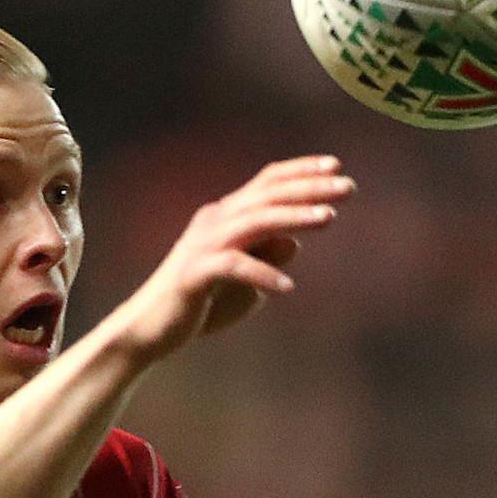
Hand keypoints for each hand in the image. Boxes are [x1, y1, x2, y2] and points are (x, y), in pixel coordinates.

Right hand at [97, 156, 353, 365]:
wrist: (148, 330)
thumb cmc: (201, 304)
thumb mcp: (245, 280)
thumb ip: (267, 257)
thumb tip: (294, 242)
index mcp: (226, 217)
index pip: (267, 182)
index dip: (301, 171)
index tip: (336, 166)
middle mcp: (214, 221)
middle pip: (266, 195)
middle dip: (309, 188)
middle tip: (347, 187)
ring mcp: (202, 245)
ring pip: (253, 221)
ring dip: (293, 218)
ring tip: (329, 220)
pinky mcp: (193, 275)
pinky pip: (232, 267)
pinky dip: (261, 273)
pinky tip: (287, 287)